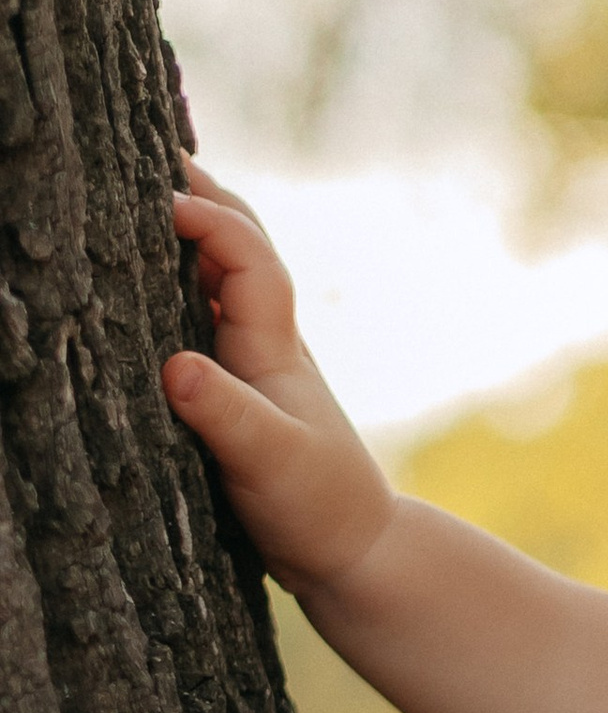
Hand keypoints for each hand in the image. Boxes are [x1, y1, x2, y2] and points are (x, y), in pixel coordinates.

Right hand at [164, 163, 397, 598]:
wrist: (356, 553)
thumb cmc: (317, 506)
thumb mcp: (269, 461)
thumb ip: (225, 414)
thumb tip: (176, 367)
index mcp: (273, 346)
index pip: (249, 258)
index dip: (212, 220)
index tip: (164, 197)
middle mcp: (266, 343)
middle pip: (241, 250)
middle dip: (205, 202)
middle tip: (153, 159)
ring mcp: (256, 365)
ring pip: (223, 281)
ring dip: (192, 238)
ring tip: (145, 201)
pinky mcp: (242, 393)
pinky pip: (208, 320)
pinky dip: (182, 288)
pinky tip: (155, 286)